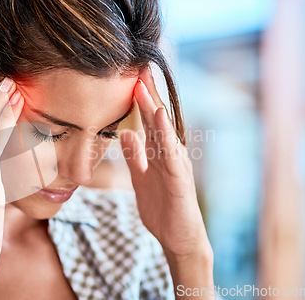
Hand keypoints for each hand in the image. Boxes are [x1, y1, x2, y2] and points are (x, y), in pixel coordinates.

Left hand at [120, 70, 211, 259]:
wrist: (179, 238)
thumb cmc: (163, 207)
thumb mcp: (142, 178)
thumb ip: (135, 156)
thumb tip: (125, 134)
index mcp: (160, 152)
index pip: (149, 120)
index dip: (140, 99)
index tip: (130, 76)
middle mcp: (170, 153)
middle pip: (157, 119)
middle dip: (147, 94)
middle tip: (137, 67)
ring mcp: (177, 164)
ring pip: (164, 131)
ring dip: (154, 107)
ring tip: (144, 85)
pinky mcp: (180, 178)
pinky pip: (171, 153)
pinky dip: (165, 134)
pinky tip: (159, 117)